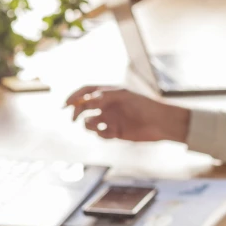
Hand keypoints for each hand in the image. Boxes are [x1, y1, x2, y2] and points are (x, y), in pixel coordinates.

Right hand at [65, 86, 190, 142]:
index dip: (74, 97)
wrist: (160, 122)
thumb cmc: (144, 105)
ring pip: (90, 122)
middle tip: (73, 119)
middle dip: (76, 112)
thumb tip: (87, 99)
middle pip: (84, 107)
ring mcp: (110, 118)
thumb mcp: (124, 97)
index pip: (85, 91)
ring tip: (97, 125)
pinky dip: (101, 134)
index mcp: (108, 93)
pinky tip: (111, 133)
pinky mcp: (115, 132)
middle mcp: (107, 105)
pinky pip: (100, 134)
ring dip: (89, 125)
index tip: (66, 105)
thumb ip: (104, 97)